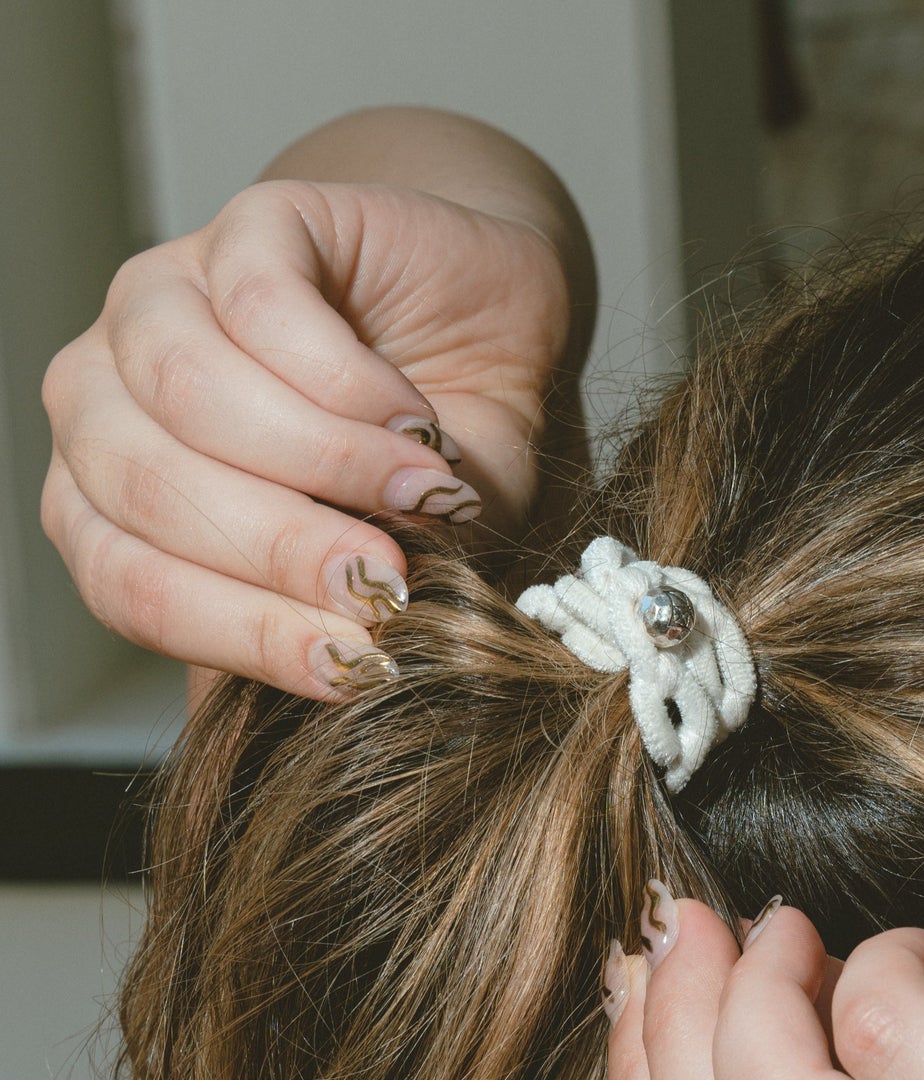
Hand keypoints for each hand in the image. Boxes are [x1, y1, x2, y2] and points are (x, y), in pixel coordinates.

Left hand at [42, 177, 577, 698]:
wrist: (496, 336)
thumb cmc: (432, 471)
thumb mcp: (393, 565)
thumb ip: (328, 622)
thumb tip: (312, 694)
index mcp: (119, 498)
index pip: (129, 581)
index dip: (240, 631)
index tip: (351, 663)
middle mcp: (111, 395)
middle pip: (147, 485)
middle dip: (280, 550)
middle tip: (386, 584)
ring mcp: (164, 298)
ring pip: (189, 393)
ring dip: (325, 461)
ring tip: (423, 494)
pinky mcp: (249, 225)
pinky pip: (262, 306)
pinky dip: (350, 381)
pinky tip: (416, 417)